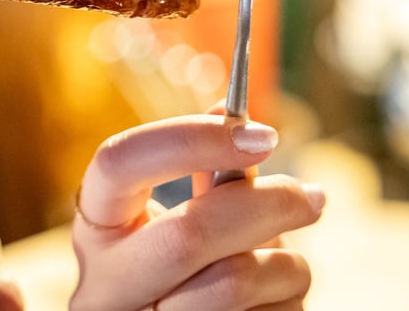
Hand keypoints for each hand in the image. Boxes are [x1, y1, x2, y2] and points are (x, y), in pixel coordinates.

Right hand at [70, 113, 324, 310]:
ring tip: (288, 264)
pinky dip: (284, 303)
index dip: (190, 138)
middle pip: (186, 233)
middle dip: (266, 207)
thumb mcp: (182, 225)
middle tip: (311, 196)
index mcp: (97, 229)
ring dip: (284, 265)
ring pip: (232, 283)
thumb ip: (207, 179)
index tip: (261, 134)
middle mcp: (101, 286)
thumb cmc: (188, 276)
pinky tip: (272, 302)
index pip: (119, 161)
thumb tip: (234, 115)